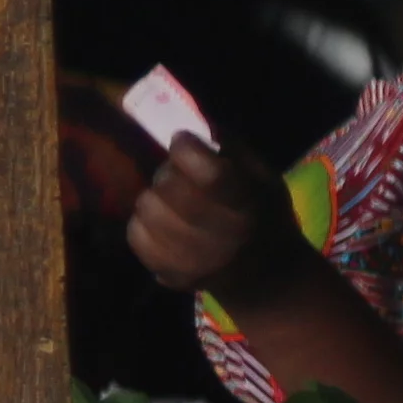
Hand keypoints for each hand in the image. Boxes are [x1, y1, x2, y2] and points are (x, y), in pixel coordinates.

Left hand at [127, 137, 304, 304]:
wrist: (266, 278)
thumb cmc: (265, 218)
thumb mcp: (264, 179)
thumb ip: (232, 149)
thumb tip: (195, 124)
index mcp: (247, 207)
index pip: (207, 174)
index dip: (186, 149)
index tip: (183, 140)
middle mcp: (220, 237)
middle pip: (169, 187)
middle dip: (170, 171)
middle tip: (182, 175)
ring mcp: (191, 260)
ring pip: (147, 207)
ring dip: (157, 196)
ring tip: (175, 202)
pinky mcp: (168, 273)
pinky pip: (135, 233)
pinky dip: (145, 222)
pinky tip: (166, 224)